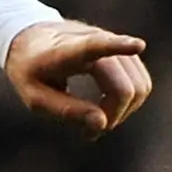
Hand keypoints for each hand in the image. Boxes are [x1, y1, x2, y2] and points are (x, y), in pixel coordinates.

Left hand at [2, 18, 151, 136]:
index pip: (96, 46)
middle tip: (89, 132)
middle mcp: (96, 40)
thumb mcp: (35, 97)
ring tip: (96, 121)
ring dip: (124, 111)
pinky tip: (106, 110)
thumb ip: (67, 111)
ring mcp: (114, 43)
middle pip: (125, 87)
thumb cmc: (30, 70)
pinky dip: (129, 102)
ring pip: (140, 85)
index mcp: (67, 51)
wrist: (31, 39)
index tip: (138, 45)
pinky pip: (141, 82)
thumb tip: (102, 124)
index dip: (119, 46)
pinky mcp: (123, 50)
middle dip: (114, 116)